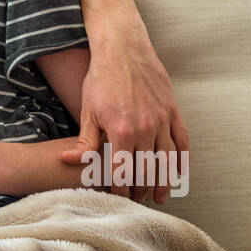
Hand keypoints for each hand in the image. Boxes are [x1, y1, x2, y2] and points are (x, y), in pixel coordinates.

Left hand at [59, 27, 188, 204]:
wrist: (123, 48)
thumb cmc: (101, 78)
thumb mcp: (88, 111)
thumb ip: (83, 142)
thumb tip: (68, 162)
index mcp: (121, 132)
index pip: (122, 173)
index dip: (120, 190)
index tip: (117, 200)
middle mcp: (146, 129)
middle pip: (147, 172)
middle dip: (141, 191)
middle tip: (137, 202)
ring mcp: (163, 120)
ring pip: (167, 161)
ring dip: (164, 182)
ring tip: (160, 197)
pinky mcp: (173, 111)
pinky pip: (182, 141)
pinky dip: (182, 159)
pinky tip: (178, 173)